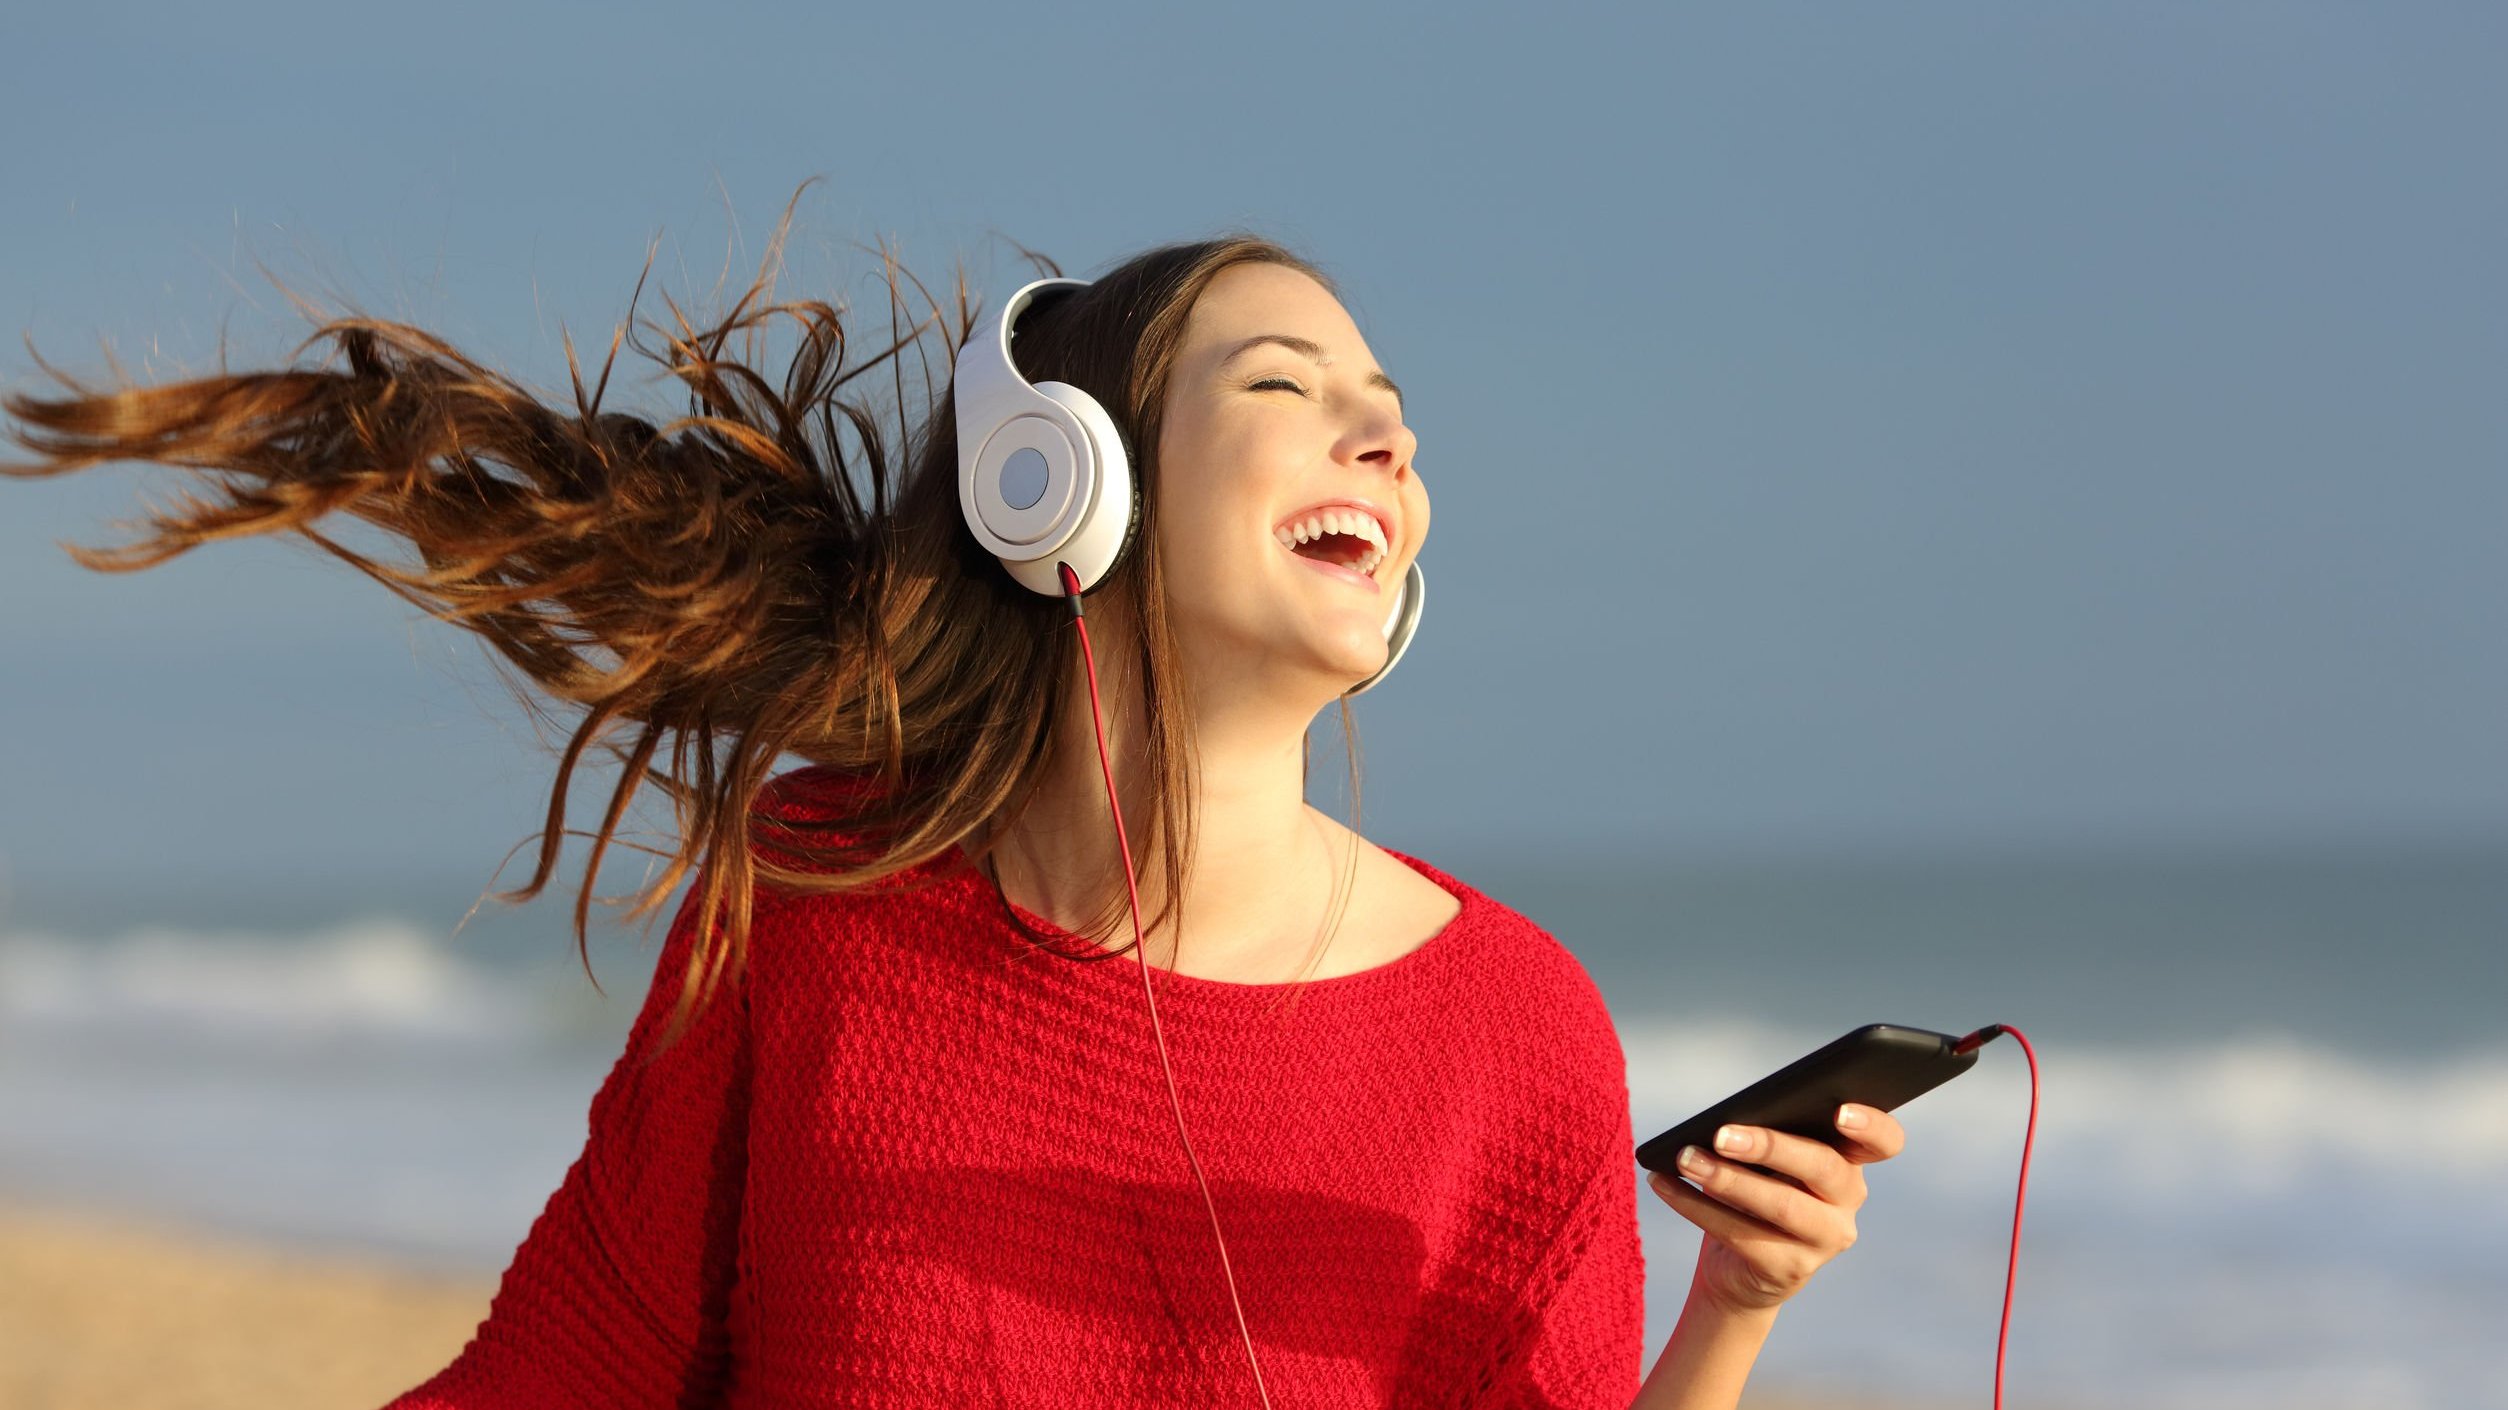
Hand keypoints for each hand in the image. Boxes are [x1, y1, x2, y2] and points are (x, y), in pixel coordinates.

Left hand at [1645, 1104, 1906, 1316]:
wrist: (1739, 1269)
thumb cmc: (1755, 1188)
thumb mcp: (1767, 1160)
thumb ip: (1769, 1135)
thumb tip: (1728, 1122)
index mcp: (1849, 1161)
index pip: (1883, 1141)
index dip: (1870, 1125)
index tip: (1839, 1110)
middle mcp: (1848, 1201)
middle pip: (1822, 1167)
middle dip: (1770, 1146)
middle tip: (1722, 1133)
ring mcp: (1825, 1239)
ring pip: (1781, 1205)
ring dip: (1727, 1179)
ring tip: (1685, 1158)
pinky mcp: (1791, 1269)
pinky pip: (1740, 1233)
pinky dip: (1695, 1205)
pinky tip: (1664, 1183)